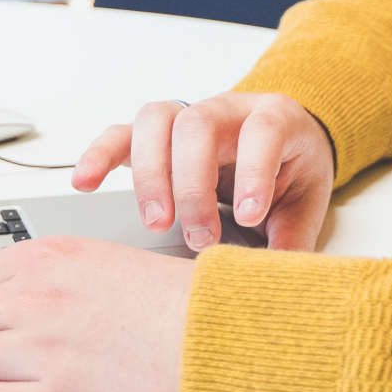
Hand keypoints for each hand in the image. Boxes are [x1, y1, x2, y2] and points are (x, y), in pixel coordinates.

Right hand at [74, 92, 334, 250]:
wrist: (284, 141)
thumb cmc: (293, 170)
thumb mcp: (306, 201)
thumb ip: (292, 237)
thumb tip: (275, 283)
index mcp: (276, 118)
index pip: (263, 131)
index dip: (253, 171)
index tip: (247, 217)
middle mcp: (228, 108)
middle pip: (199, 125)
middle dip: (192, 184)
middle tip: (199, 236)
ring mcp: (188, 115)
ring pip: (156, 121)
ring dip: (150, 174)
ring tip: (156, 222)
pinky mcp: (156, 134)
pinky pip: (120, 134)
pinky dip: (100, 155)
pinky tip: (85, 182)